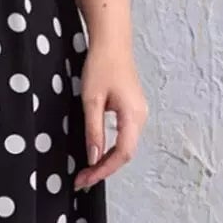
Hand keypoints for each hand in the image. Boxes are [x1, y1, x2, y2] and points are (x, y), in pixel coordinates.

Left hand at [74, 38, 146, 190]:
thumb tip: (93, 157)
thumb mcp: (91, 100)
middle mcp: (140, 117)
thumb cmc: (101, 66)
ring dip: (106, 160)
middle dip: (104, 168)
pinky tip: (96, 151)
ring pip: (125, 146)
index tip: (85, 180)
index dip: (103, 170)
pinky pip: (124, 136)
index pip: (122, 154)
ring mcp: (138, 114)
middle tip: (82, 180)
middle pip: (125, 153)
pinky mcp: (132, 110)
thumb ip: (94, 130)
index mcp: (133, 116)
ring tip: (87, 170)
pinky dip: (110, 148)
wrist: (112, 42)